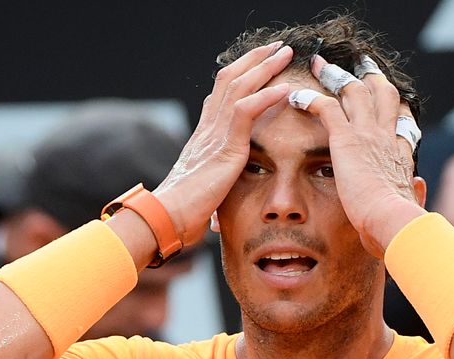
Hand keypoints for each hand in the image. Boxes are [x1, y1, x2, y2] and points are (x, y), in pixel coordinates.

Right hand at [152, 43, 292, 245]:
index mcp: (204, 134)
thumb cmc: (184, 210)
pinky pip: (246, 111)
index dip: (241, 73)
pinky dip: (266, 96)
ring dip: (264, 67)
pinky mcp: (225, 147)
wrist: (168, 217)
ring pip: (239, 86)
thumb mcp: (205, 186)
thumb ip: (216, 179)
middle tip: (277, 47)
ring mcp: (214, 134)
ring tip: (284, 53)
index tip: (260, 62)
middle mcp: (207, 127)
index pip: (222, 92)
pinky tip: (285, 88)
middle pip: (230, 79)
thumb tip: (219, 193)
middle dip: (255, 60)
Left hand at [290, 56, 426, 257]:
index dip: (395, 105)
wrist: (393, 220)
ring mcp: (368, 134)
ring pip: (354, 91)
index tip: (388, 95)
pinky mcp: (347, 139)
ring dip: (336, 75)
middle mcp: (387, 136)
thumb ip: (416, 191)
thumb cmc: (399, 221)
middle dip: (370, 75)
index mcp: (401, 154)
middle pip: (382, 93)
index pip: (401, 120)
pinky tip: (296, 96)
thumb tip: (420, 185)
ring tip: (320, 65)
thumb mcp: (411, 202)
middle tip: (360, 63)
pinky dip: (310, 98)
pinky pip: (327, 108)